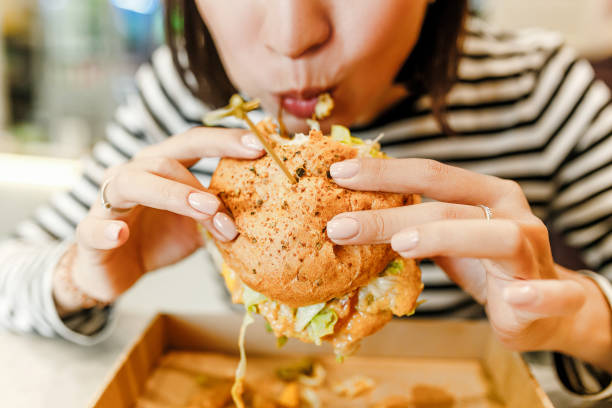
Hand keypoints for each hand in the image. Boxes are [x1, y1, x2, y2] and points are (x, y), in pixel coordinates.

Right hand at [53, 128, 263, 311]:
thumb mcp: (196, 225)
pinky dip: (107, 229)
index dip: (223, 140)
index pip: (192, 143)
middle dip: (200, 181)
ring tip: (203, 212)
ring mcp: (108, 201)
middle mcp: (133, 174)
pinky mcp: (90, 232)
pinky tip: (120, 234)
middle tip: (227, 203)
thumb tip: (264, 208)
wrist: (114, 271)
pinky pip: (94, 227)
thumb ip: (219, 213)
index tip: (259, 146)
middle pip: (164, 160)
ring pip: (133, 183)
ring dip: (172, 196)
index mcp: (161, 167)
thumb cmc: (158, 239)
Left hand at [325, 157, 595, 353]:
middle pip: (448, 206)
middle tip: (340, 226)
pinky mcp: (554, 292)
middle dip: (390, 216)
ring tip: (401, 247)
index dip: (385, 173)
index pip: (431, 174)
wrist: (546, 306)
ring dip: (447, 238)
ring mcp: (534, 251)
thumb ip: (414, 224)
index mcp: (486, 192)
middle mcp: (511, 213)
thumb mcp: (446, 239)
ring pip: (497, 237)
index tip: (338, 174)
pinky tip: (511, 299)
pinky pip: (553, 293)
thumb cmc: (486, 264)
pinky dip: (535, 295)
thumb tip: (350, 216)